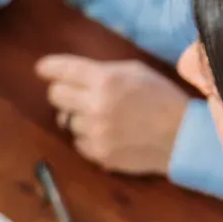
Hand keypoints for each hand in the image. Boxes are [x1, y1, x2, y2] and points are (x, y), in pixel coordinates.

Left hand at [35, 56, 189, 175]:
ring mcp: (95, 131)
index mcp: (106, 79)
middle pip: (55, 96)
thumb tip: (72, 74)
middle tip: (76, 96)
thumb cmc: (160, 98)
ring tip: (104, 118)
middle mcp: (96, 105)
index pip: (64, 70)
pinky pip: (78, 143)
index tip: (41, 69)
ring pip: (66, 121)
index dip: (49, 68)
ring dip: (79, 118)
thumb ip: (102, 71)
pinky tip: (108, 134)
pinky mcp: (98, 153)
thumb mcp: (135, 72)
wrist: (181, 136)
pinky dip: (88, 138)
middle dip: (63, 94)